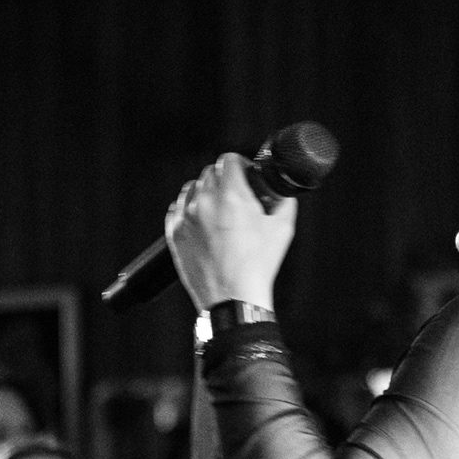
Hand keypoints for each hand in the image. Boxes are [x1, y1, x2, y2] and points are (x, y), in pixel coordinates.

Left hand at [164, 153, 295, 311]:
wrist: (233, 298)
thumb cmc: (257, 266)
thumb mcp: (283, 228)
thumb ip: (283, 201)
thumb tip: (281, 192)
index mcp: (231, 196)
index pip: (228, 160)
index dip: (241, 164)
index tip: (246, 174)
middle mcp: (205, 202)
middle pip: (210, 172)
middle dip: (225, 178)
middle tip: (237, 194)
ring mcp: (186, 218)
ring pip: (192, 188)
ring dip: (205, 191)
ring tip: (218, 208)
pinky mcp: (175, 234)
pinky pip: (177, 208)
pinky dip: (189, 209)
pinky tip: (202, 220)